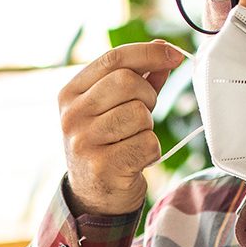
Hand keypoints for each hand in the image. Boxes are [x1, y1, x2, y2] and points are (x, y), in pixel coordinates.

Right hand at [59, 40, 183, 215]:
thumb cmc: (108, 144)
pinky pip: (147, 143)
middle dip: (147, 96)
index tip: (174, 54)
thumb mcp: (114, 107)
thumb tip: (164, 50)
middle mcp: (71, 116)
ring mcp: (83, 142)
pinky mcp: (102, 167)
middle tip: (143, 113)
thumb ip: (138, 78)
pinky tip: (136, 159)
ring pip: (139, 114)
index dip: (149, 53)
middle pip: (128, 82)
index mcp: (70, 93)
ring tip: (133, 139)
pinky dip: (151, 150)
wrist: (95, 196)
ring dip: (148, 127)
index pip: (113, 59)